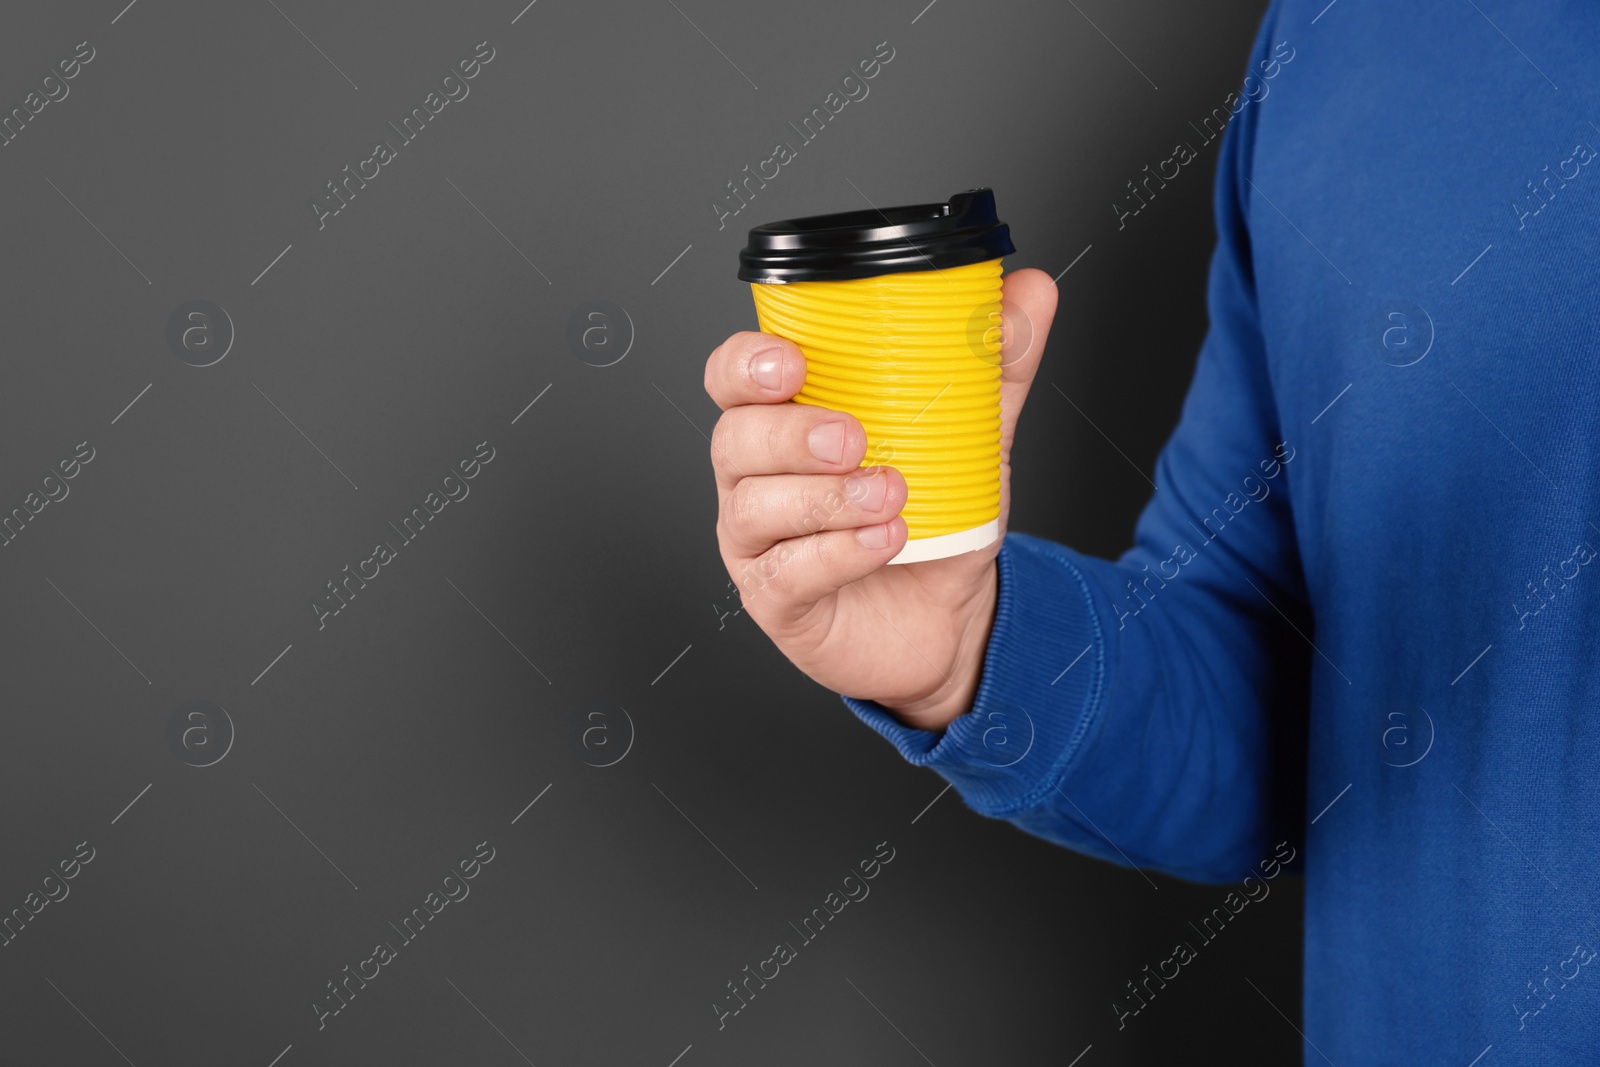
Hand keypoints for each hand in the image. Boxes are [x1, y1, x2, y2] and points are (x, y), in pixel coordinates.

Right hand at [704, 269, 1058, 731]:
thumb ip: (994, 363)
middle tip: (856, 437)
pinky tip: (884, 542)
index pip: (735, 376)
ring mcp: (758, 542)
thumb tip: (1028, 292)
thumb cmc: (934, 521)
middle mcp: (757, 478)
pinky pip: (787, 573)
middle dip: (791, 432)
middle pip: (736, 438)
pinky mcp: (776, 601)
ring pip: (755, 506)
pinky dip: (837, 554)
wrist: (951, 616)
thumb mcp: (970, 435)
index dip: (747, 363)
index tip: (793, 360)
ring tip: (891, 495)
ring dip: (826, 497)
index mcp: (786, 420)